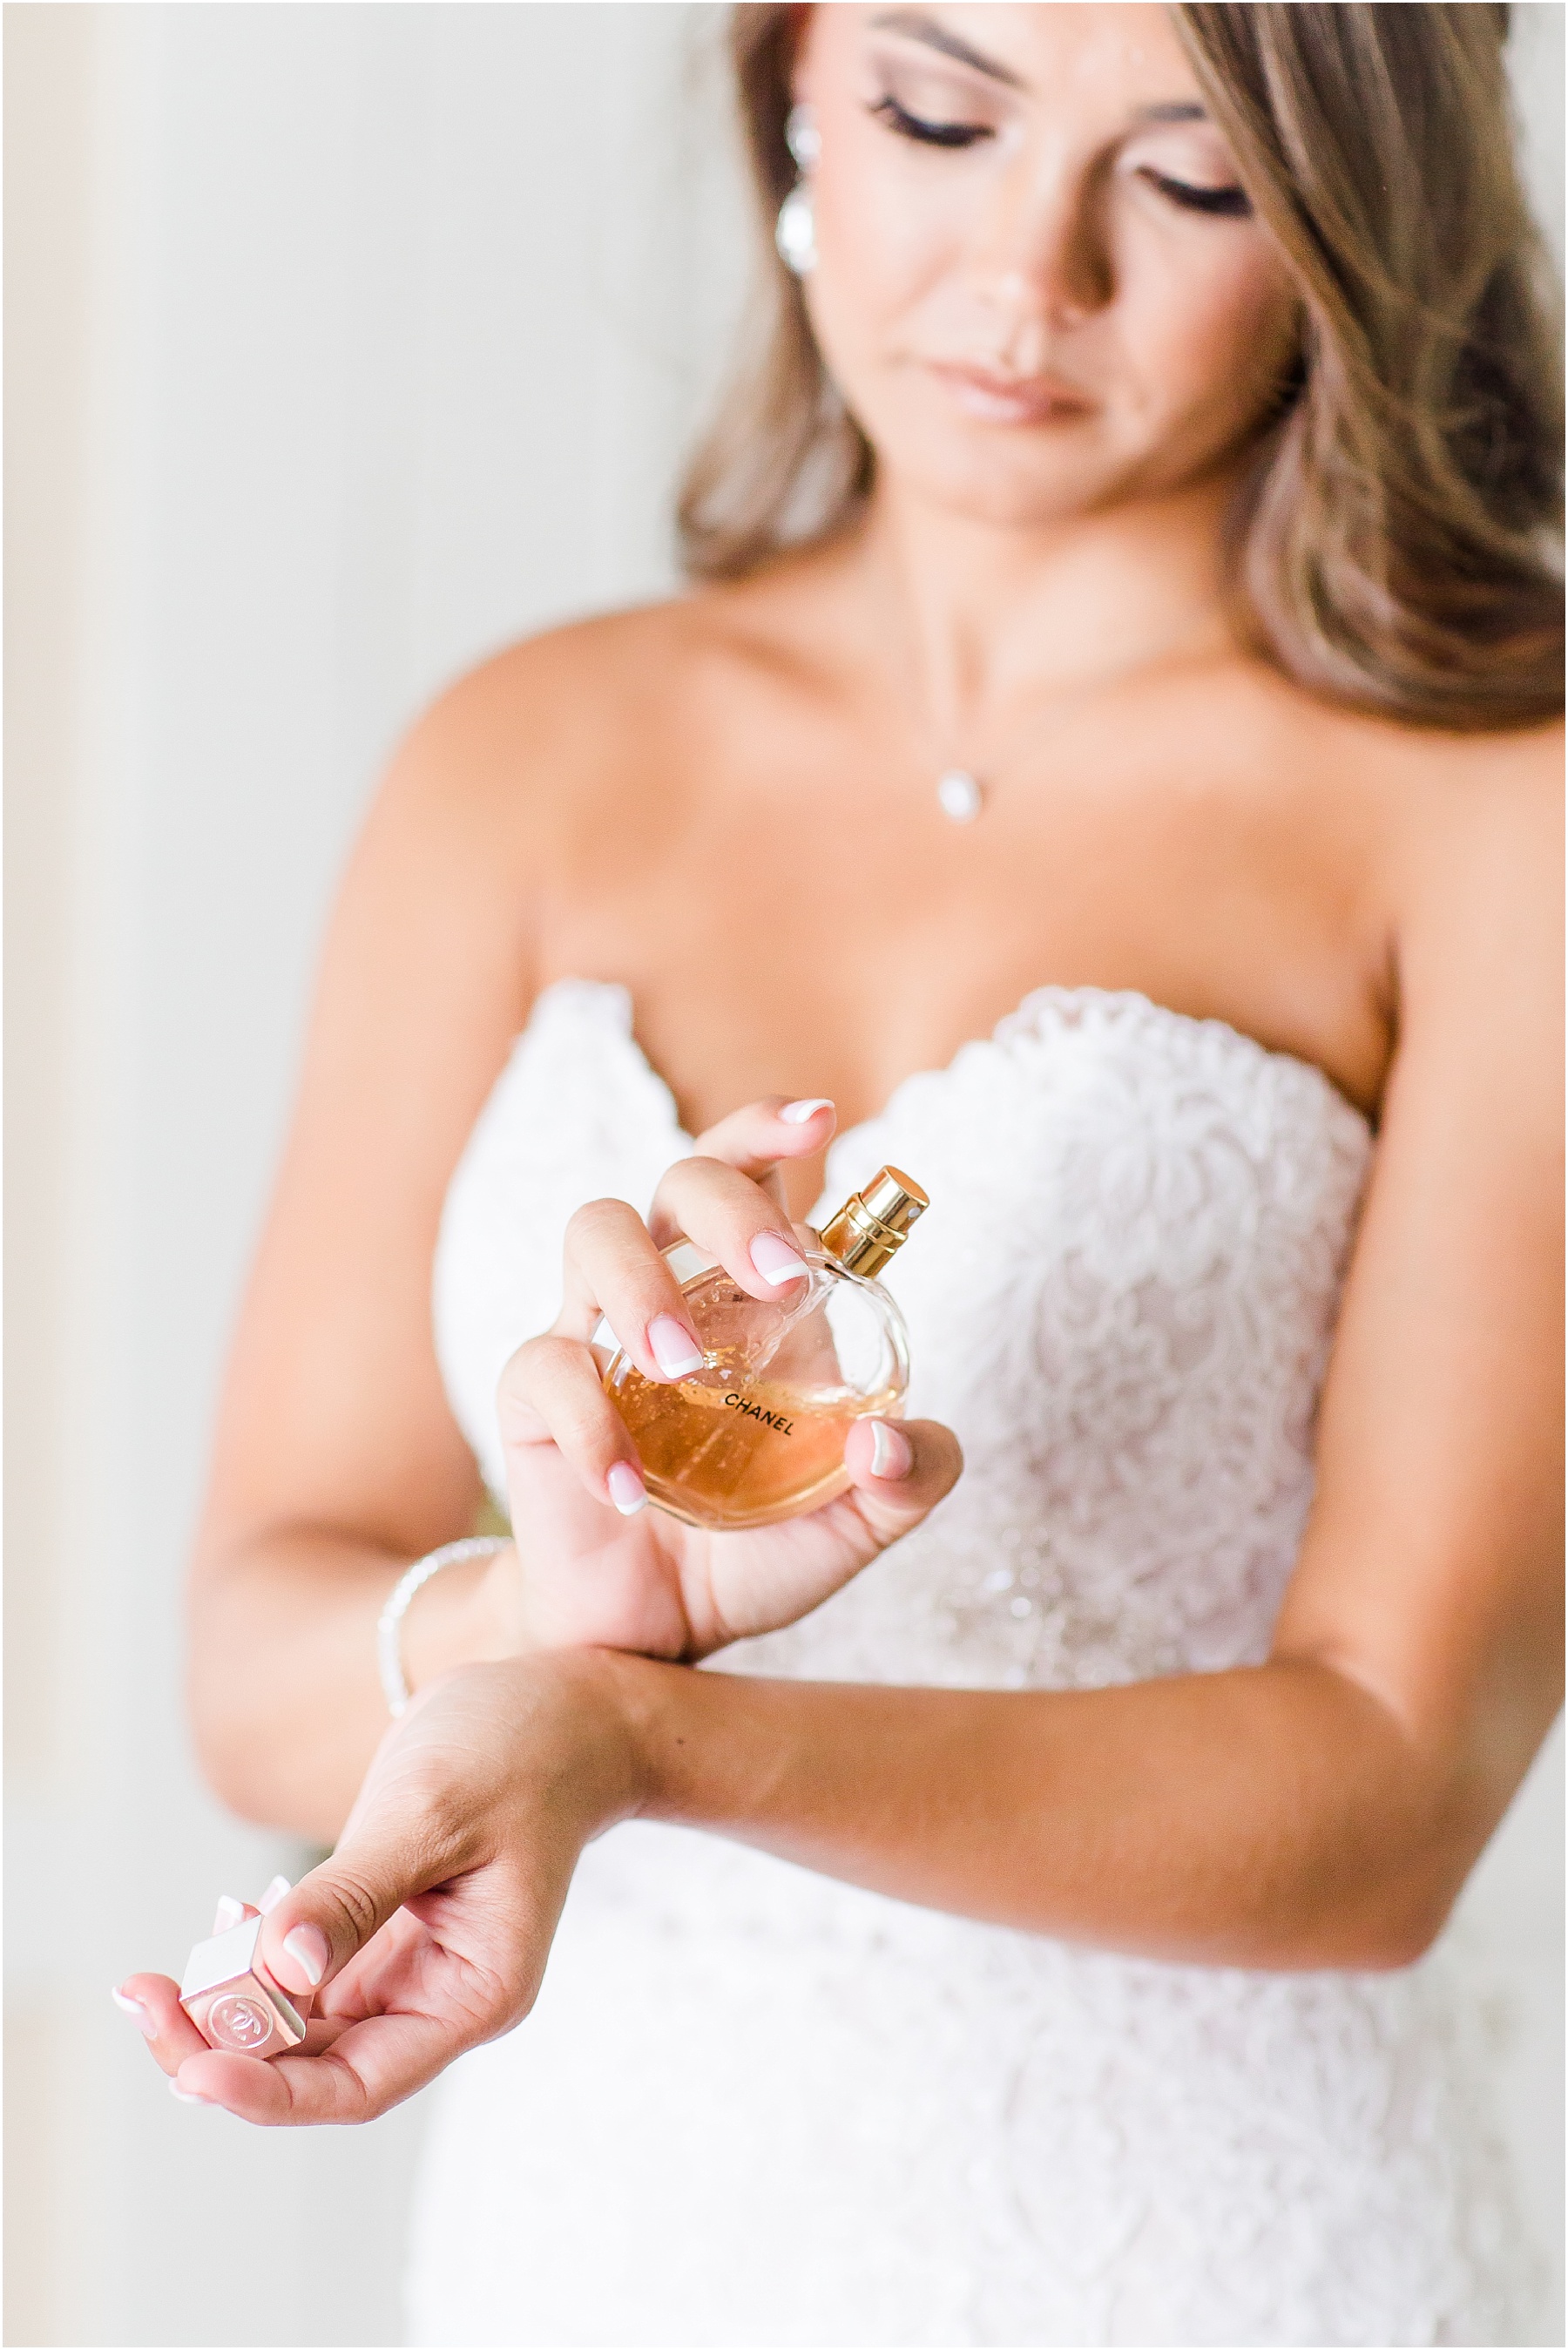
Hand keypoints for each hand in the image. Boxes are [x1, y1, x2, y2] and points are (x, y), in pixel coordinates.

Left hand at [113, 1653, 636, 2122]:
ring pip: (301, 2028)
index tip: (192, 2073)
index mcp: (476, 1991)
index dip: (270, 2093)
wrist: (564, 1709)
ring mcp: (412, 1972)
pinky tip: (224, 1918)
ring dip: (225, 2009)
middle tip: (141, 2000)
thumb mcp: (430, 1812)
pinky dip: (255, 1962)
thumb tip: (281, 1973)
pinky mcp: (388, 1936)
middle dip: (222, 2047)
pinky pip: (306, 1977)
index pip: (361, 2081)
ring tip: (154, 1979)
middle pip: (317, 2065)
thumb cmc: (518, 1749)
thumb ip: (354, 1896)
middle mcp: (442, 1999)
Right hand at [489, 1096, 962, 1659]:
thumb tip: (885, 1439)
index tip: (819, 1121)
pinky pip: (546, 1368)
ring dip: (644, 1283)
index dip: (772, 1127)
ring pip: (595, 1231)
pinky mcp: (534, 1398)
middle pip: (678, 1179)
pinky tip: (628, 1490)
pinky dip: (591, 1423)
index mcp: (753, 1295)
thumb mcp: (855, 1522)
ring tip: (684, 1368)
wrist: (651, 1635)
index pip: (752, 1172)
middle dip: (730, 1206)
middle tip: (782, 1280)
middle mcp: (673, 1289)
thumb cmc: (751, 1553)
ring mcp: (597, 1335)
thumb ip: (908, 1479)